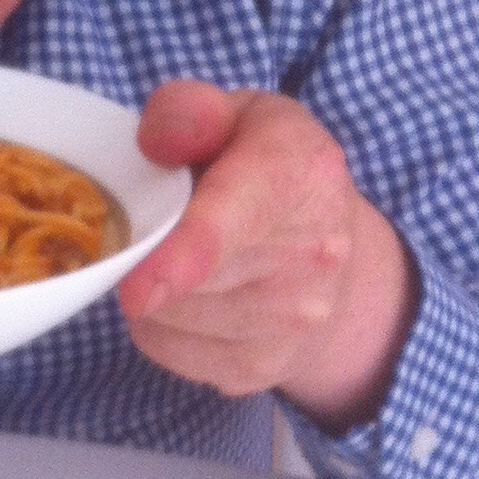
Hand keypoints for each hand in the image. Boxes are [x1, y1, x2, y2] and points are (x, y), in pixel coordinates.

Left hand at [116, 81, 418, 431]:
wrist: (338, 251)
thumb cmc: (272, 171)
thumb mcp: (240, 114)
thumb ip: (190, 110)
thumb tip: (156, 145)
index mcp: (302, 173)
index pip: (238, 220)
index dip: (186, 254)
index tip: (140, 290)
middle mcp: (312, 255)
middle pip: (187, 275)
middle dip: (148, 246)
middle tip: (163, 216)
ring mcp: (293, 322)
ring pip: (167, 317)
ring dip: (151, 287)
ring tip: (184, 254)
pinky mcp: (262, 368)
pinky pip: (167, 350)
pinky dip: (158, 322)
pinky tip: (190, 293)